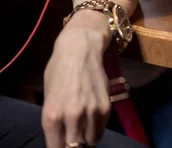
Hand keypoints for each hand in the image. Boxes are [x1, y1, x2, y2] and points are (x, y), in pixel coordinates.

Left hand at [41, 11, 110, 147]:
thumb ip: (55, 121)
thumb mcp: (49, 99)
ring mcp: (91, 112)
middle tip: (72, 138)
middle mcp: (73, 117)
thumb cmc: (59, 72)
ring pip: (91, 140)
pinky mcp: (106, 106)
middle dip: (73, 145)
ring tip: (82, 129)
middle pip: (75, 147)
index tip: (63, 144)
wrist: (80, 50)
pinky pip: (102, 128)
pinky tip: (91, 119)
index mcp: (52, 116)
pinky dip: (96, 128)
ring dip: (86, 138)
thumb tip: (62, 139)